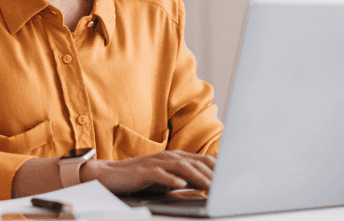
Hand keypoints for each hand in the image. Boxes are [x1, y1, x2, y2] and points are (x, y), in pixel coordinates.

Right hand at [80, 150, 215, 194]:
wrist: (110, 175)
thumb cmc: (140, 178)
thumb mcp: (166, 179)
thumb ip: (184, 180)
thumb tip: (205, 186)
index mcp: (176, 157)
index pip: (202, 160)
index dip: (218, 168)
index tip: (233, 177)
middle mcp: (169, 156)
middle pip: (196, 163)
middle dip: (213, 174)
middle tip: (227, 186)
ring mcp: (157, 163)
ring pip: (182, 167)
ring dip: (198, 177)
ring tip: (210, 187)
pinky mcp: (144, 171)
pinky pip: (160, 175)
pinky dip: (172, 180)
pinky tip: (181, 185)